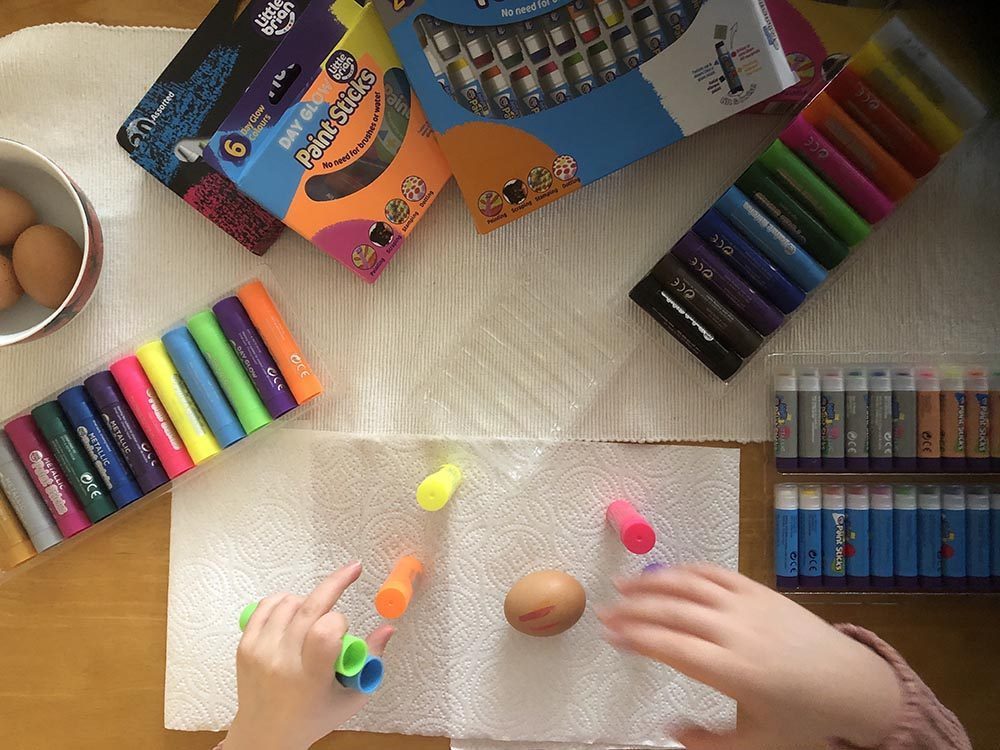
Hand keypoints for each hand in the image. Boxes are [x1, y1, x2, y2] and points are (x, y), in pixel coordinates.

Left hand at [223, 562, 393, 749]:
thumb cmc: (312, 718)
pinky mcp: (246, 646)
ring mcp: (261, 652)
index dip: (340, 621)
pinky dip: (284, 600)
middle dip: (335, 584)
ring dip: (309, 601)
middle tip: (351, 571)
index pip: (325, 632)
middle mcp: (282, 662)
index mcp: (311, 678)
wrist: (265, 734)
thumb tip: (388, 628)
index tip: (345, 628)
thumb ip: (371, 661)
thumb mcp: (350, 697)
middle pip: (309, 608)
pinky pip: (266, 605)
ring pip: (290, 602)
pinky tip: (295, 609)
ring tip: (315, 617)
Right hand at [598, 564, 901, 749]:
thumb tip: (667, 730)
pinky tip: (666, 572)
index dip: (635, 639)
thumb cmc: (804, 719)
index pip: (670, 647)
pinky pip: (715, 573)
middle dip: (632, 609)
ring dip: (652, 581)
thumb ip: (707, 742)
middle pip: (672, 612)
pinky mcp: (760, 591)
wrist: (853, 685)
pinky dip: (686, 570)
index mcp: (733, 671)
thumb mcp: (755, 744)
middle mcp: (737, 632)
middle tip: (605, 611)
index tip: (610, 636)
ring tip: (623, 583)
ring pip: (690, 585)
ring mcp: (749, 606)